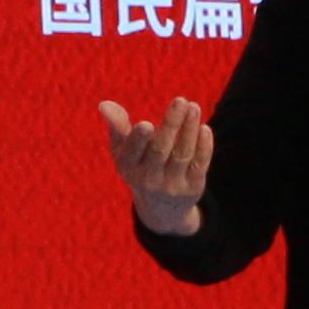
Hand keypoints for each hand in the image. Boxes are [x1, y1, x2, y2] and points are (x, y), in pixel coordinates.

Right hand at [100, 96, 213, 235]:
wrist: (162, 208)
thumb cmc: (139, 167)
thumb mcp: (123, 151)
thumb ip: (117, 127)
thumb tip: (104, 104)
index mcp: (128, 167)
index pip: (132, 153)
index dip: (139, 139)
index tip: (147, 124)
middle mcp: (149, 179)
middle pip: (161, 150)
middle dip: (171, 124)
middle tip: (180, 100)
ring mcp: (172, 185)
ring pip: (182, 154)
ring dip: (189, 129)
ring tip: (194, 107)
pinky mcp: (192, 187)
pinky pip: (199, 165)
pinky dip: (203, 147)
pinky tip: (204, 128)